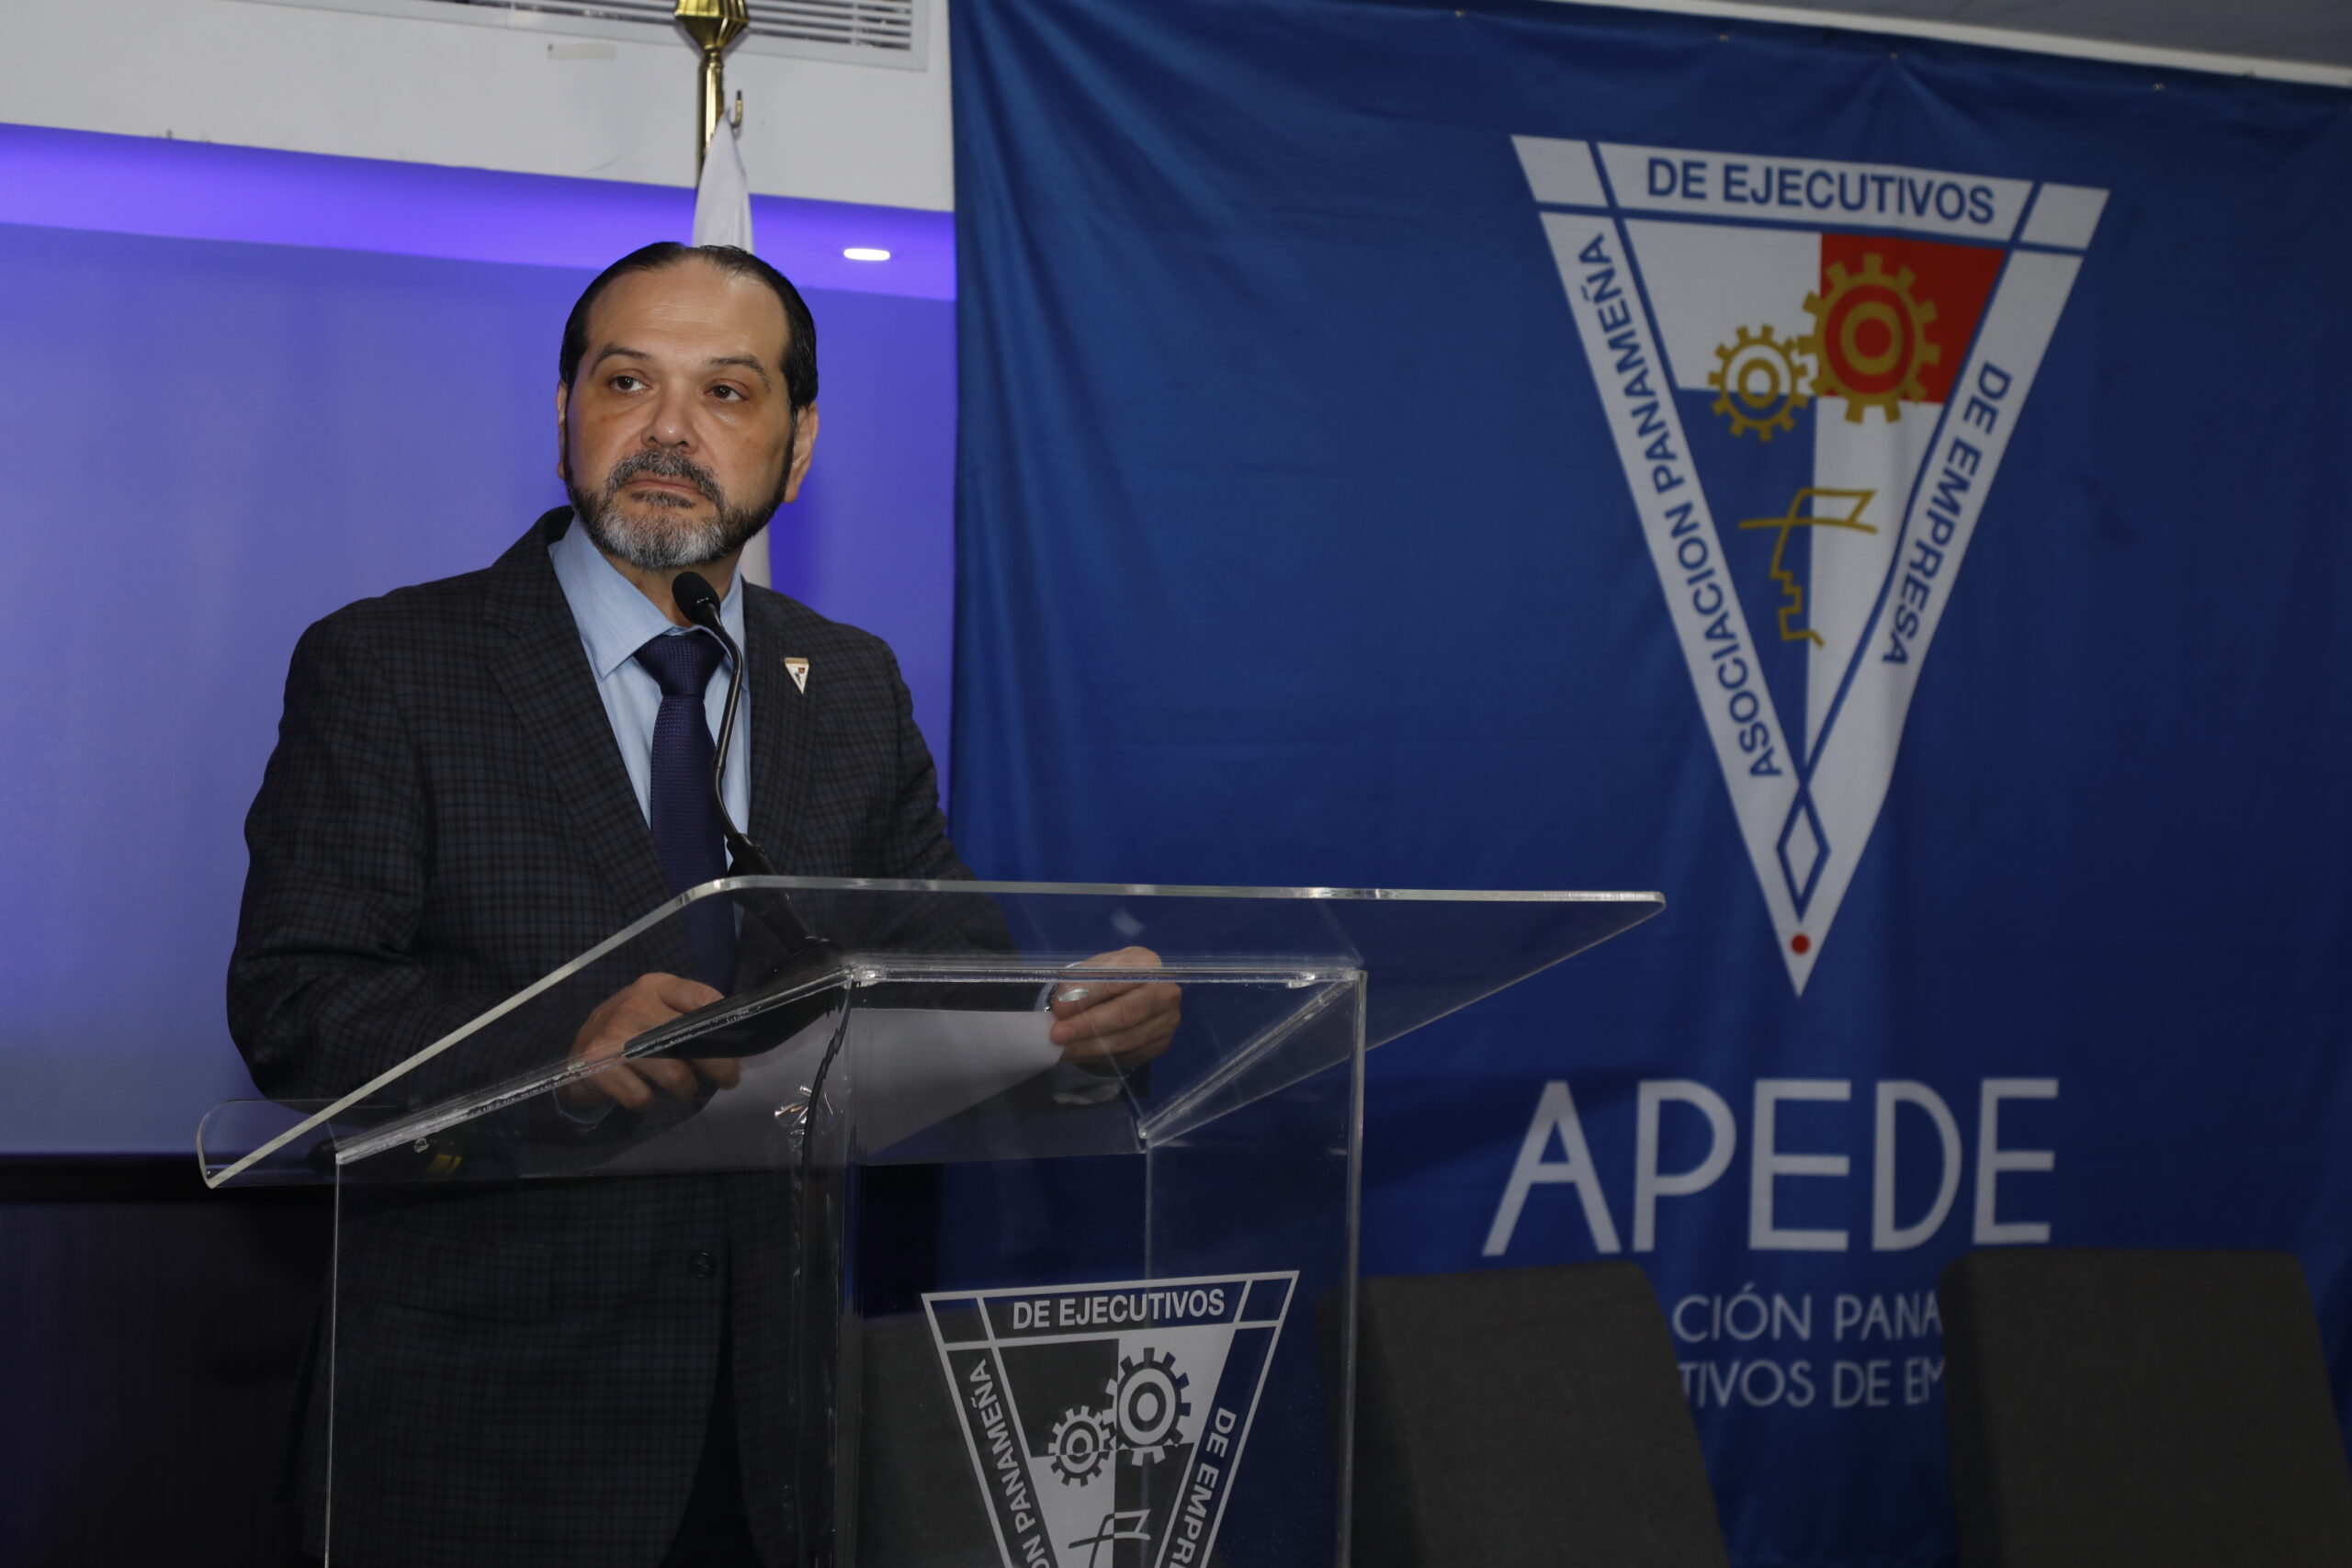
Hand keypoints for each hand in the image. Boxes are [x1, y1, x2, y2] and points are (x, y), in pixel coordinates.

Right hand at [559, 972, 740, 1112]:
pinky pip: (641, 1097)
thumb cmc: (631, 1029)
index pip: (704, 999)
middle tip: (728, 1080)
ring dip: (686, 1088)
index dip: (726, 1027)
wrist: (577, 1052)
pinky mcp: (597, 1067)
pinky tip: (646, 1095)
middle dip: (719, 1066)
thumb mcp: (657, 1008)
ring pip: (673, 1074)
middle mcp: (635, 1006)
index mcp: (655, 986)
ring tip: (686, 1089)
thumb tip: (734, 1041)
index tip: (737, 1047)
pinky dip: (648, 1102)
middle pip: (692, 1040)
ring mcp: (613, 1036)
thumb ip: (689, 1016)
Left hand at [1048, 946, 1180, 1065]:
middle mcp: (1165, 992)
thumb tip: (1063, 1009)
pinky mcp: (1161, 1044)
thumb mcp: (1092, 971)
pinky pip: (1129, 1055)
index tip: (1059, 1009)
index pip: (1117, 980)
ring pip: (1127, 1040)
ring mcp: (1167, 1021)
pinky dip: (1099, 1057)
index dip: (1088, 996)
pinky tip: (1078, 1054)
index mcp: (1148, 963)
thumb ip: (1079, 985)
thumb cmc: (1108, 978)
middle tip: (1057, 1035)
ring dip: (1090, 1047)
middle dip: (1088, 1026)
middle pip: (1127, 1014)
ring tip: (1062, 1048)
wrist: (1132, 993)